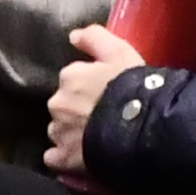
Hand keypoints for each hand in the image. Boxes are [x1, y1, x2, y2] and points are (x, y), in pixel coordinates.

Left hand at [44, 22, 143, 176]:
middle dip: (77, 110)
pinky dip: (63, 157)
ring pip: (59, 130)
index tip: (104, 93)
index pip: (72, 79)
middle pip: (63, 105)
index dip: (88, 86)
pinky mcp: (64, 158)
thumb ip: (94, 38)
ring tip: (95, 137)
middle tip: (101, 116)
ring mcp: (59, 132)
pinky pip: (55, 158)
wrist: (140, 127)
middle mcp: (58, 103)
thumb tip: (73, 36)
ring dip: (71, 133)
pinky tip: (79, 156)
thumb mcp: (119, 52)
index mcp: (70, 76)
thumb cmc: (132, 87)